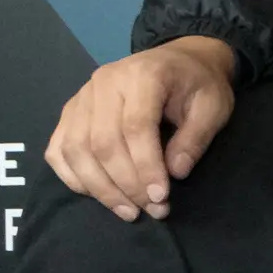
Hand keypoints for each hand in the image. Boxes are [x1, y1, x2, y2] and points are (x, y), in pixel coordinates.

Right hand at [46, 39, 240, 219]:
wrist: (178, 60)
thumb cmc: (199, 85)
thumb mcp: (214, 106)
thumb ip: (195, 138)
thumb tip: (175, 173)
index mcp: (142, 75)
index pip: (135, 127)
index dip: (146, 167)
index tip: (161, 197)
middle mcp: (103, 83)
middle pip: (102, 143)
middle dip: (126, 184)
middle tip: (152, 210)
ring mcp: (81, 97)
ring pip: (76, 150)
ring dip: (100, 188)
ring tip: (129, 211)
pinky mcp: (70, 112)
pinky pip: (58, 150)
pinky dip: (73, 177)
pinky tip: (99, 196)